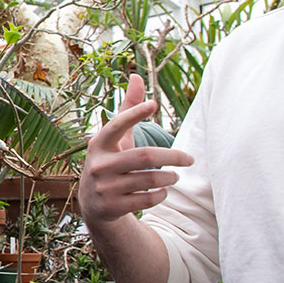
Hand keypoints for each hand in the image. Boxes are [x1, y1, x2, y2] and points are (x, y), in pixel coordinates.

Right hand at [79, 74, 192, 225]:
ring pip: (149, 179)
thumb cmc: (111, 161)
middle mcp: (99, 165)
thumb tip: (136, 76)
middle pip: (145, 156)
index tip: (154, 104)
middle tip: (190, 159)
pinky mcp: (112, 207)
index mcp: (99, 143)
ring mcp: (104, 187)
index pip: (117, 125)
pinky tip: (163, 191)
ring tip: (176, 176)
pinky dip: (161, 194)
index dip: (135, 114)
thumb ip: (128, 109)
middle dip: (173, 157)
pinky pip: (146, 199)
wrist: (93, 204)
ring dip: (169, 177)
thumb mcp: (117, 138)